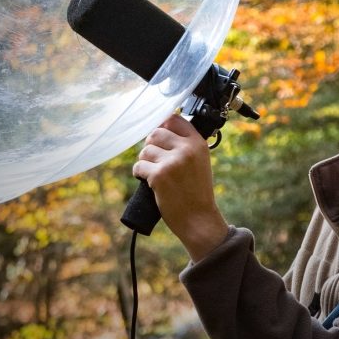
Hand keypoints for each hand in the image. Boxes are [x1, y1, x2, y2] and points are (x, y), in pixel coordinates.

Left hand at [132, 114, 228, 261]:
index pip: (173, 119)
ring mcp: (172, 162)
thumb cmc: (197, 193)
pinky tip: (148, 181)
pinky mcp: (159, 176)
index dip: (162, 127)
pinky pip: (139, 166)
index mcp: (198, 144)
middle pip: (155, 133)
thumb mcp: (200, 162)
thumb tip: (161, 129)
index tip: (160, 139)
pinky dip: (139, 174)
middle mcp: (186, 149)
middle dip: (151, 146)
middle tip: (155, 160)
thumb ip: (185, 146)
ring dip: (145, 161)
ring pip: (145, 150)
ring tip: (154, 173)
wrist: (199, 219)